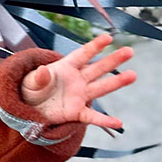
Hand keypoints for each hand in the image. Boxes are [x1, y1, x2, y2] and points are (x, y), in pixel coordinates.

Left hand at [20, 32, 135, 129]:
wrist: (29, 108)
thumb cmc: (31, 90)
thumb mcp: (30, 82)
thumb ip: (38, 77)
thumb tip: (42, 71)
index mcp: (65, 68)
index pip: (82, 55)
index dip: (94, 46)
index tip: (107, 38)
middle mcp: (76, 80)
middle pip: (97, 68)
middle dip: (113, 60)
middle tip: (129, 51)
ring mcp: (79, 95)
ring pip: (100, 88)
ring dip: (116, 82)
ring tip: (132, 75)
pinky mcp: (77, 112)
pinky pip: (93, 116)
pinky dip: (105, 120)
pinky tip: (118, 123)